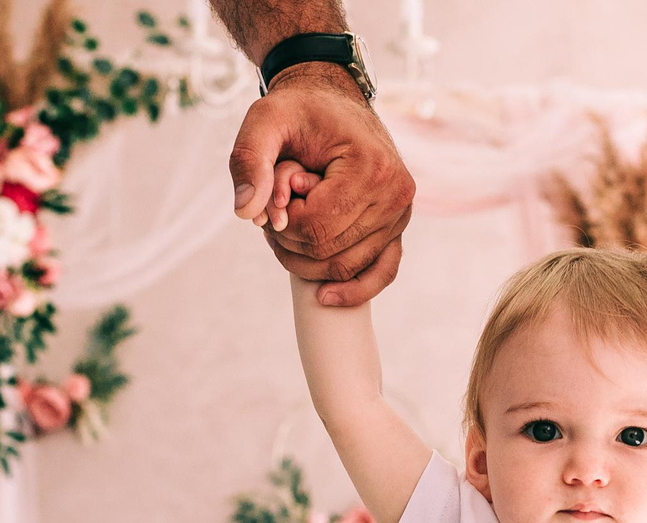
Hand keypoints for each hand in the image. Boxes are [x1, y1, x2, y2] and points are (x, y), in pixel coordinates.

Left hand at [229, 62, 414, 306]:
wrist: (332, 101)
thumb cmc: (298, 110)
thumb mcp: (265, 120)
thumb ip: (249, 160)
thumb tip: (246, 212)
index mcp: (371, 167)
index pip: (316, 228)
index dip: (282, 225)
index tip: (273, 196)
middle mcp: (395, 195)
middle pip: (330, 252)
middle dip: (291, 241)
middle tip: (276, 211)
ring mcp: (400, 215)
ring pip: (346, 267)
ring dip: (308, 259)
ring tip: (289, 226)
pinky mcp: (397, 227)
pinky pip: (382, 272)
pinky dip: (355, 290)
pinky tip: (326, 297)